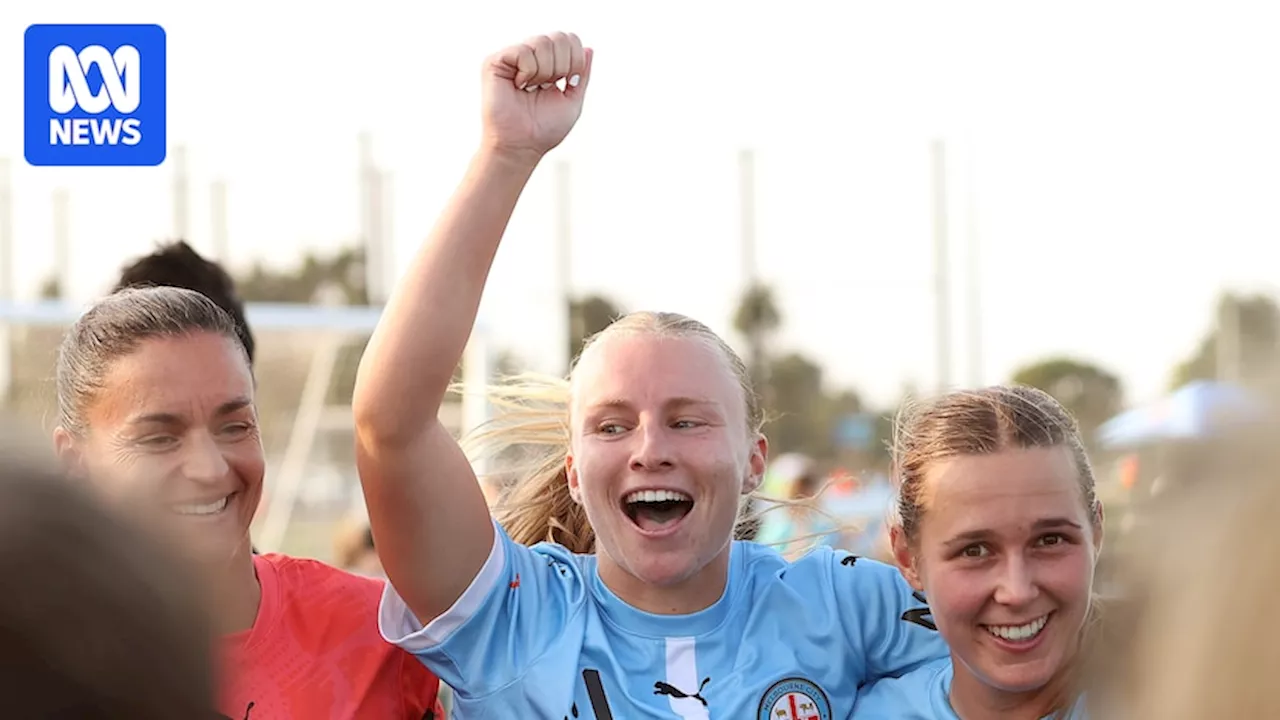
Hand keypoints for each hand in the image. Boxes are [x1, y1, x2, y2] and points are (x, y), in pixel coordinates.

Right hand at [480, 32, 592, 165]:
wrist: (522, 146)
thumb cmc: (543, 129)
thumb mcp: (573, 100)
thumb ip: (582, 74)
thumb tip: (588, 48)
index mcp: (547, 63)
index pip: (569, 39)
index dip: (576, 59)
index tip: (568, 82)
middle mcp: (530, 56)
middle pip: (559, 37)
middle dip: (562, 66)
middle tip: (548, 86)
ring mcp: (512, 57)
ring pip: (542, 42)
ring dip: (545, 72)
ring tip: (532, 89)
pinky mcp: (495, 62)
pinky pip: (523, 51)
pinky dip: (528, 72)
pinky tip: (520, 86)